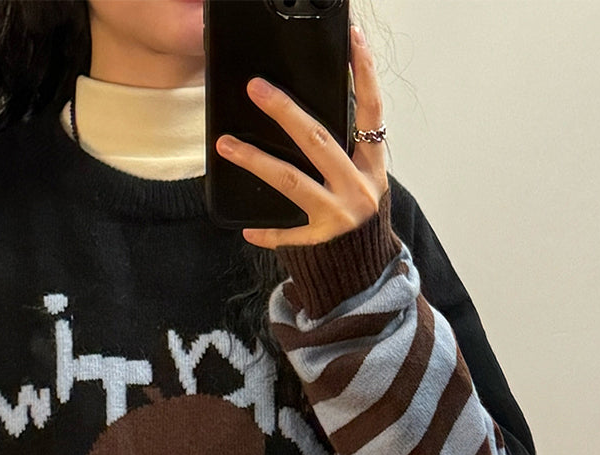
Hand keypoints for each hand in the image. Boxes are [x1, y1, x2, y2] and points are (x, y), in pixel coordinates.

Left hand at [214, 25, 387, 248]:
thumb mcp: (362, 177)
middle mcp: (358, 186)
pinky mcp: (321, 241)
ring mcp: (338, 215)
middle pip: (318, 140)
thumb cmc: (358, 214)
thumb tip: (306, 114)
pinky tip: (247, 229)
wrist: (367, 271)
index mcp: (372, 164)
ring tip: (226, 145)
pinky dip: (268, 232)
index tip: (352, 37)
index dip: (364, 71)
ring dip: (255, 161)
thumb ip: (345, 148)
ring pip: (292, 181)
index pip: (371, 108)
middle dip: (286, 111)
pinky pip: (288, 233)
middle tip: (256, 88)